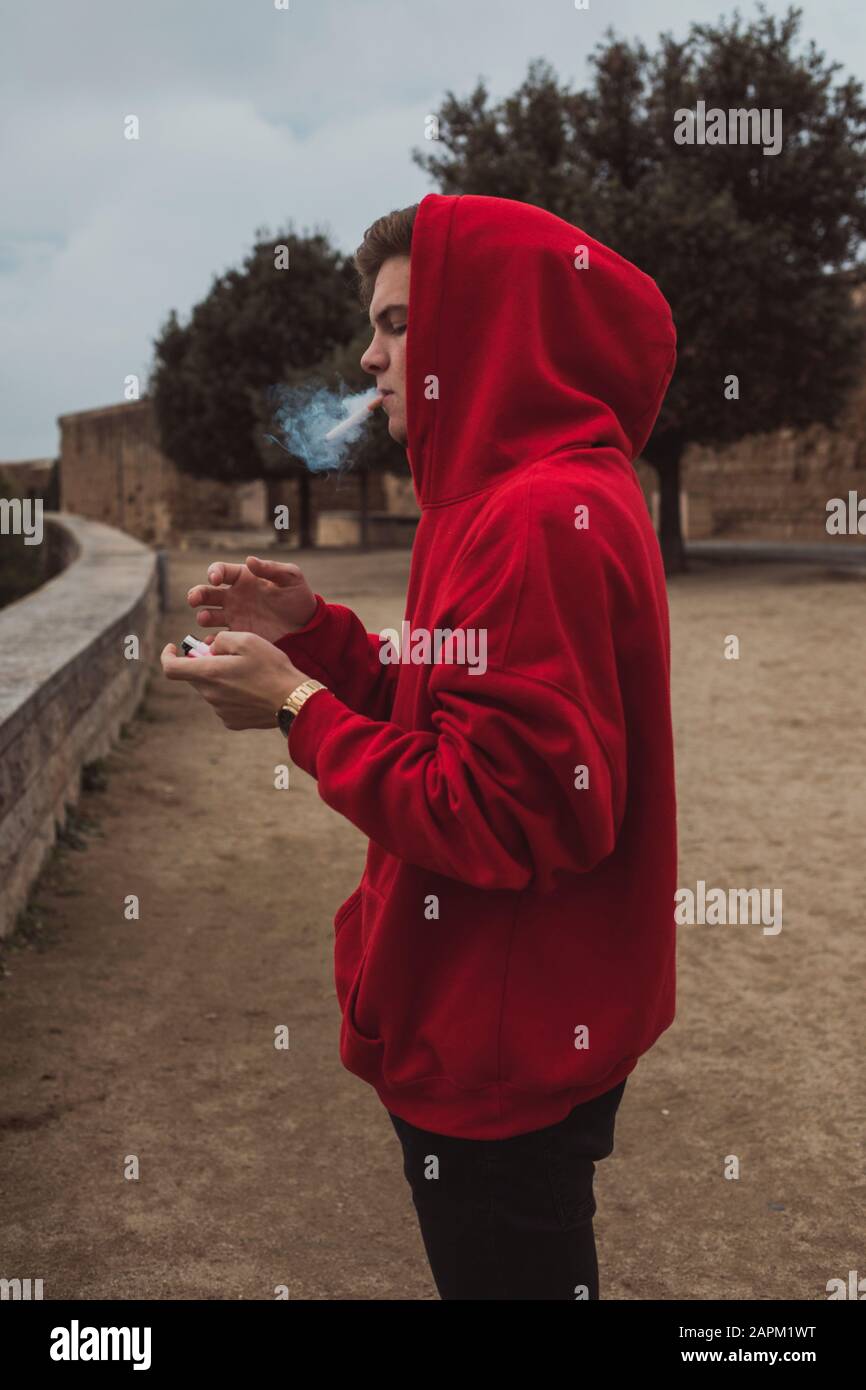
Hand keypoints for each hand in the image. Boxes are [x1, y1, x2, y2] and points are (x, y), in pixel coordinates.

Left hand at [160, 630, 309, 730]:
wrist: (293, 701)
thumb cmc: (272, 668)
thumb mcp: (248, 639)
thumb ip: (221, 639)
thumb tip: (211, 648)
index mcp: (209, 674)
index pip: (171, 668)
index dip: (167, 656)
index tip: (173, 648)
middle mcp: (210, 695)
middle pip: (195, 676)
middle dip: (204, 662)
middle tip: (226, 654)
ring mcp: (220, 711)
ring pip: (211, 689)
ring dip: (220, 678)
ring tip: (247, 673)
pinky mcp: (232, 722)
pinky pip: (223, 703)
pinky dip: (231, 694)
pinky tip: (252, 690)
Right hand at [187, 555, 317, 642]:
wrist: (306, 625)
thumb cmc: (298, 596)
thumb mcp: (290, 577)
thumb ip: (271, 568)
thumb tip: (250, 560)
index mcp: (243, 578)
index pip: (221, 571)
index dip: (214, 573)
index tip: (215, 579)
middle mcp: (233, 596)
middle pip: (206, 593)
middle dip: (196, 594)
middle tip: (194, 599)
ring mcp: (233, 616)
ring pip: (207, 614)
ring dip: (202, 616)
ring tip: (206, 618)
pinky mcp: (237, 634)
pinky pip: (218, 638)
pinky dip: (212, 640)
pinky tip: (213, 642)